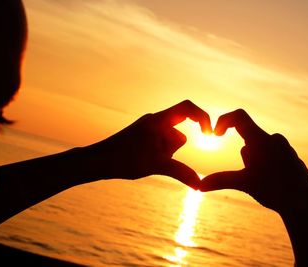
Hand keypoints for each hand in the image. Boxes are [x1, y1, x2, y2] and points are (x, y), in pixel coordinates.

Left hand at [88, 100, 211, 188]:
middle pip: (178, 132)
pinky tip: (143, 162)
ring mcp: (148, 128)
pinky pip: (160, 144)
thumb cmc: (123, 159)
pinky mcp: (143, 136)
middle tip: (153, 159)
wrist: (97, 161)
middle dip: (173, 149)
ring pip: (169, 141)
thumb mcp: (157, 166)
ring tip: (145, 161)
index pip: (188, 108)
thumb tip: (200, 185)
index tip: (209, 135)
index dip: (203, 117)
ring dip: (165, 154)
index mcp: (159, 120)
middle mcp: (155, 120)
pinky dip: (158, 154)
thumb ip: (181, 172)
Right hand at [199, 109, 307, 214]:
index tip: (215, 134)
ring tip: (265, 180)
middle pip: (248, 138)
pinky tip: (273, 181)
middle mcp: (273, 139)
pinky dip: (265, 163)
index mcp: (261, 140)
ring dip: (254, 160)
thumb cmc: (277, 191)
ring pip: (259, 147)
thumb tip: (199, 186)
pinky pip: (271, 153)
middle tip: (253, 176)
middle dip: (245, 157)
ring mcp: (284, 147)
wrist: (307, 204)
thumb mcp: (245, 184)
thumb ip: (221, 181)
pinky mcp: (290, 156)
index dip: (223, 121)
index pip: (239, 117)